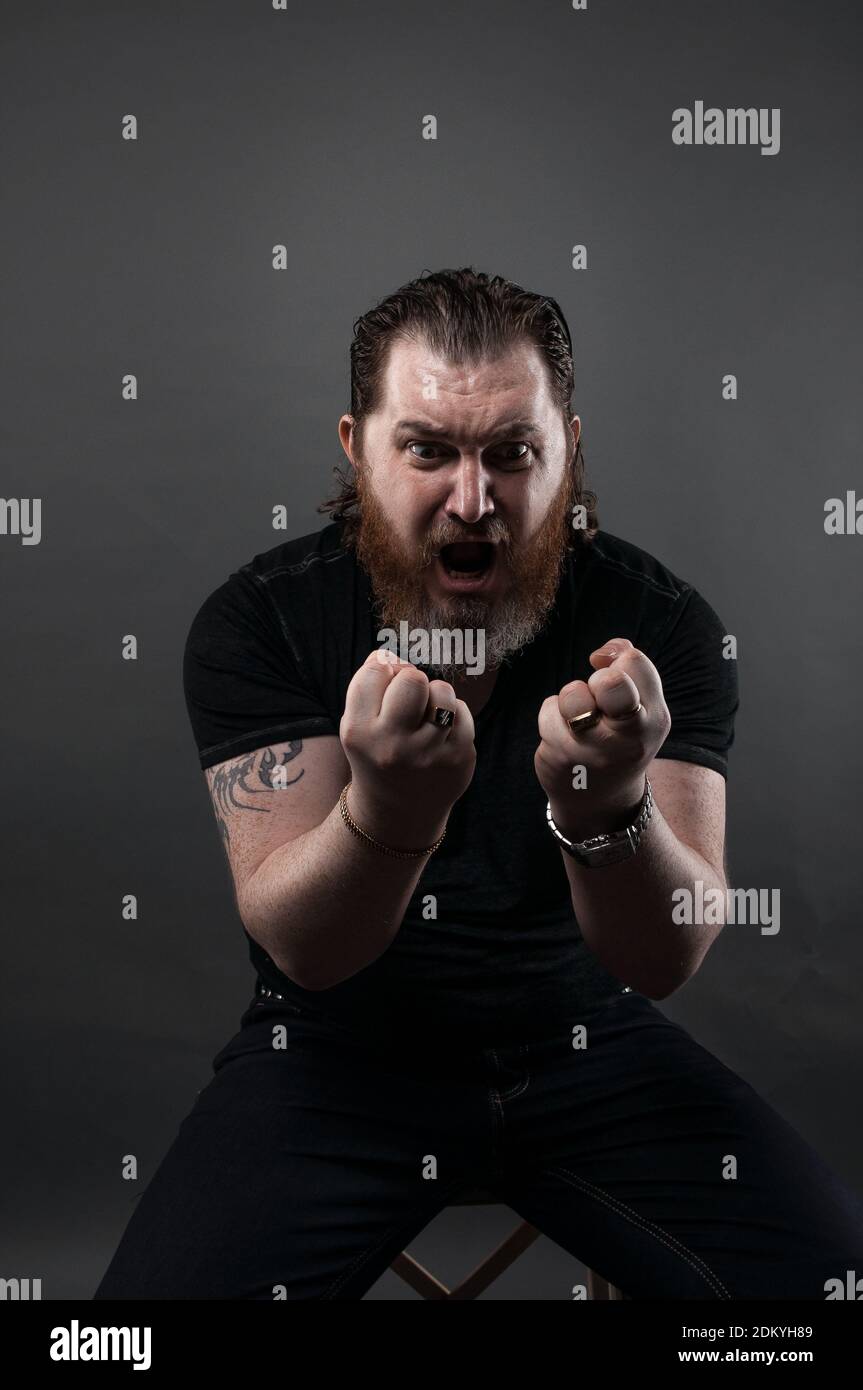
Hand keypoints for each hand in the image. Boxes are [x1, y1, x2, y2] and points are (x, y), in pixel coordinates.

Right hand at [339, 649, 476, 847]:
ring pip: (442, 692)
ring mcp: (428, 755)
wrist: (398, 812)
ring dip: (436, 696)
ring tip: (427, 715)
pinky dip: (454, 715)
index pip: (376, 670)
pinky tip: (441, 734)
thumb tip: (392, 655)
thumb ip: (370, 684)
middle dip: (412, 680)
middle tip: (410, 700)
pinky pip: (462, 711)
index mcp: (359, 732)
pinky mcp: (458, 760)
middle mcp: (392, 746)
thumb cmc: (378, 752)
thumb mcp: (358, 723)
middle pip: (412, 678)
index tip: (386, 687)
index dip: (385, 670)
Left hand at [534, 638, 671, 839]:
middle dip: (597, 680)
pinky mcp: (561, 756)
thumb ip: (628, 672)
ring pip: (572, 694)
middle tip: (597, 696)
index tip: (611, 671)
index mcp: (654, 719)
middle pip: (610, 683)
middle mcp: (629, 737)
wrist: (601, 801)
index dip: (617, 658)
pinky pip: (548, 711)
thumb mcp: (640, 709)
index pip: (634, 663)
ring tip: (578, 716)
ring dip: (570, 697)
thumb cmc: (619, 739)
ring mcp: (594, 750)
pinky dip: (552, 716)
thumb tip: (602, 653)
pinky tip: (564, 735)